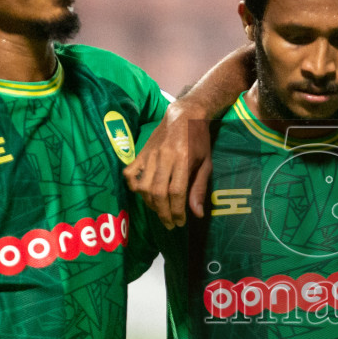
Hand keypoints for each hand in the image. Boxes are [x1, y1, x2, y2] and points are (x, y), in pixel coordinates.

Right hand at [124, 103, 212, 227]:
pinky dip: (134, 187)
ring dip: (151, 204)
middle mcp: (164, 157)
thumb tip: (197, 214)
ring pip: (143, 187)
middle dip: (163, 213)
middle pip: (158, 193)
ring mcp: (149, 155)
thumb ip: (199, 188)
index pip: (176, 192)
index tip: (180, 223)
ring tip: (160, 211)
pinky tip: (143, 194)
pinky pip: (131, 174)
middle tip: (170, 224)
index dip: (177, 212)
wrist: (184, 115)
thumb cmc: (199, 140)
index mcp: (183, 159)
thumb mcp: (206, 163)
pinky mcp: (141, 153)